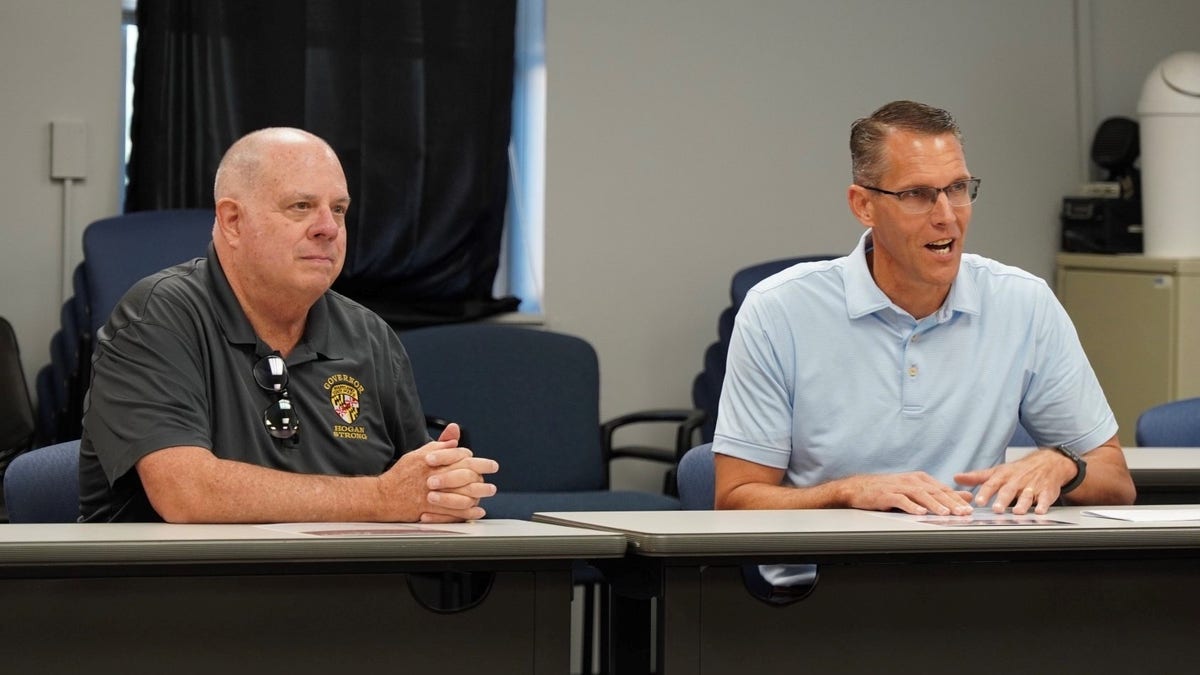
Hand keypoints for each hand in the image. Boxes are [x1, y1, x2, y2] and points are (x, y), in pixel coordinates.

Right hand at [378, 423, 498, 522]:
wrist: (383, 496)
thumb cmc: (402, 475)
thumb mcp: (418, 454)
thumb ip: (438, 446)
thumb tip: (455, 435)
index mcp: (431, 461)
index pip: (459, 456)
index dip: (474, 458)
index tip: (485, 461)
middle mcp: (432, 477)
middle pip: (463, 474)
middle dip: (482, 473)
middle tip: (493, 474)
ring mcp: (431, 494)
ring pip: (460, 493)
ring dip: (478, 493)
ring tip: (489, 491)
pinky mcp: (429, 509)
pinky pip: (452, 512)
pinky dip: (467, 512)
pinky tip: (477, 510)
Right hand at [842, 471, 973, 515]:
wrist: (860, 488)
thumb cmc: (888, 490)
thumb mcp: (916, 490)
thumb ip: (940, 493)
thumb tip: (965, 496)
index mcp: (920, 479)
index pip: (943, 489)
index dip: (957, 499)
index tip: (969, 509)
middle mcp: (911, 480)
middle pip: (934, 492)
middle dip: (950, 503)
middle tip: (963, 512)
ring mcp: (899, 487)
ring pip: (920, 495)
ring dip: (934, 504)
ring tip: (945, 513)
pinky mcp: (886, 494)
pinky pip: (901, 500)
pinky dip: (911, 506)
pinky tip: (919, 513)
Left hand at [955, 449, 1076, 514]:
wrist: (1047, 462)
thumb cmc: (1018, 470)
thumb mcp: (997, 471)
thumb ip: (977, 477)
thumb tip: (956, 478)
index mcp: (1003, 476)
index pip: (992, 484)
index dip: (985, 493)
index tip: (978, 501)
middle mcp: (1017, 481)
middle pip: (1009, 490)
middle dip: (1002, 500)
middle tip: (996, 509)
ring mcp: (1032, 486)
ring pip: (1027, 495)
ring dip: (1023, 504)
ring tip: (1017, 512)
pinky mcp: (1046, 492)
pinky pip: (1046, 498)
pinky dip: (1044, 505)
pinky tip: (1040, 511)